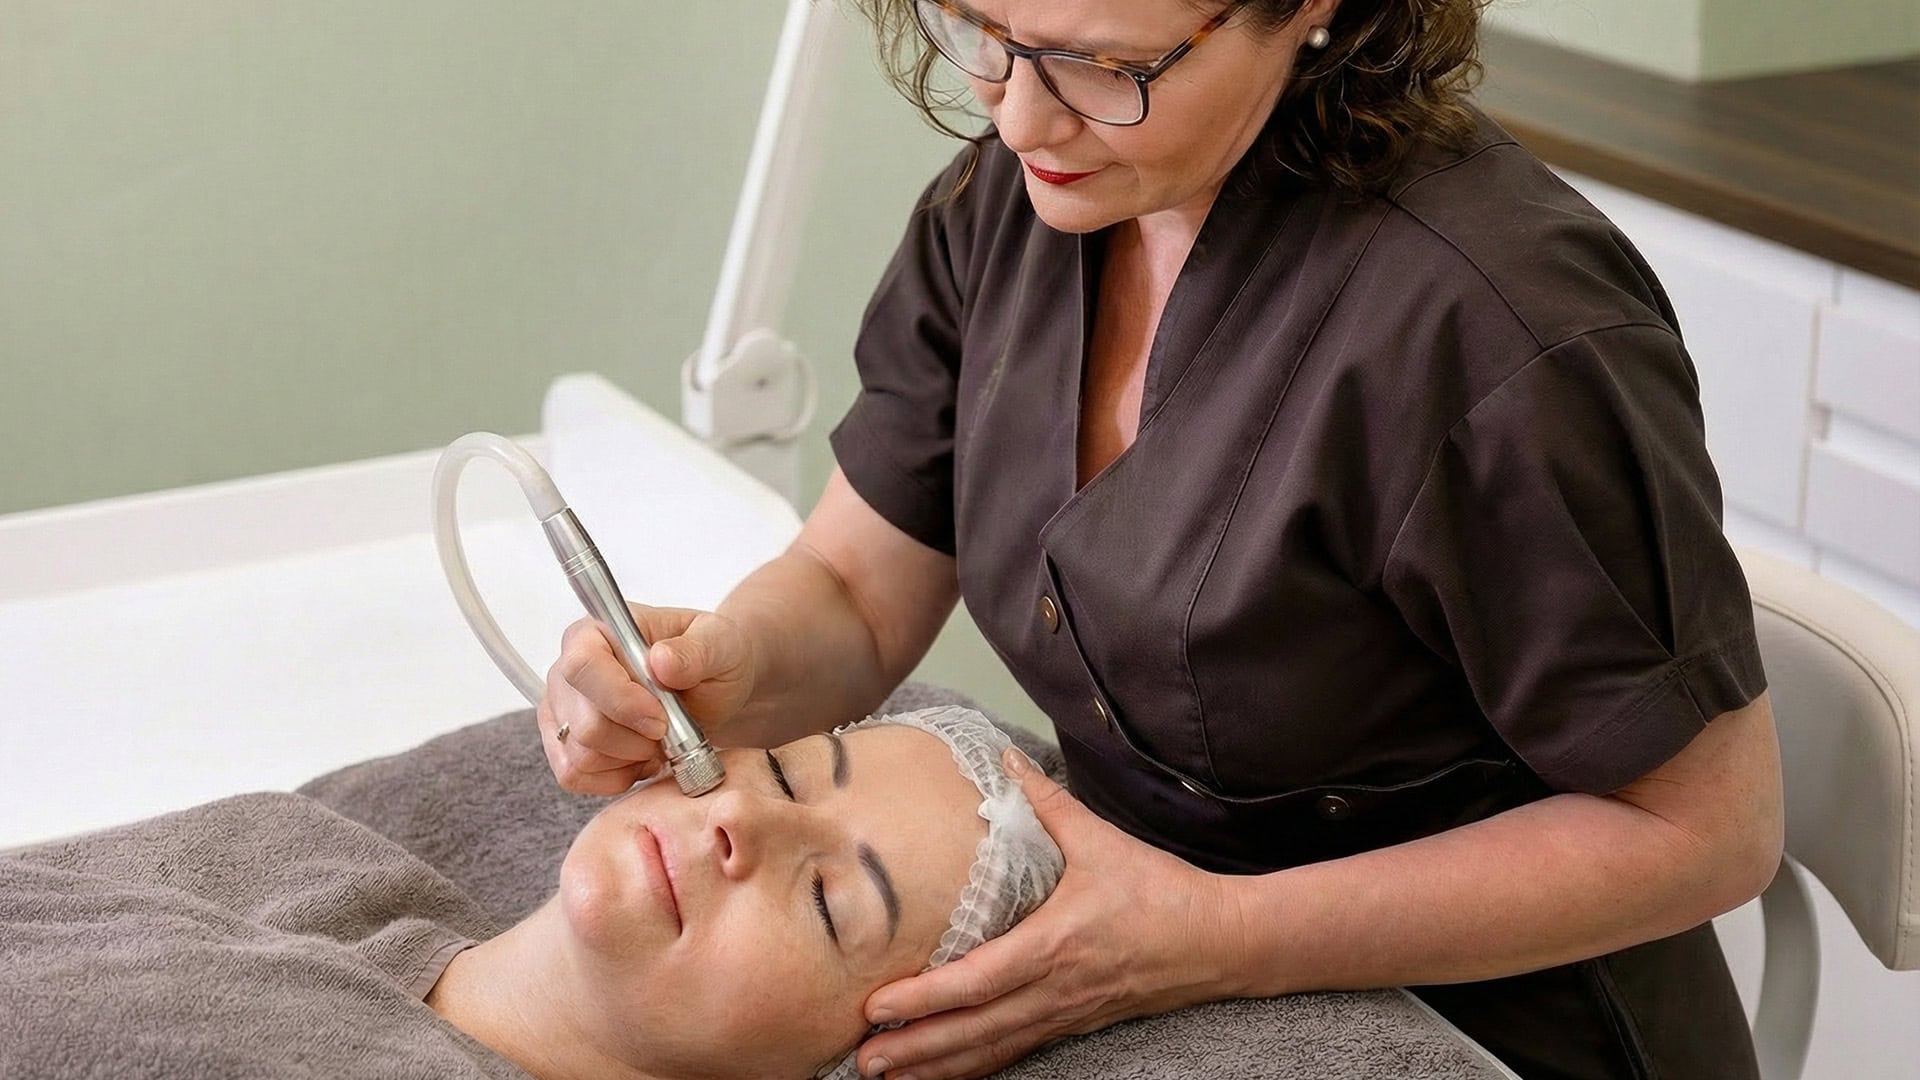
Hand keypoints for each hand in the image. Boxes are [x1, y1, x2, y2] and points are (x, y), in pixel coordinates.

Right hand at [537, 604, 754, 794]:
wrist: (712, 686)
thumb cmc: (710, 657)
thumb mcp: (718, 644)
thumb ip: (694, 651)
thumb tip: (661, 660)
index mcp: (597, 632)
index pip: (583, 667)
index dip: (621, 702)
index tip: (661, 720)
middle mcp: (568, 670)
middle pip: (584, 723)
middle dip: (636, 740)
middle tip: (670, 731)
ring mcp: (561, 710)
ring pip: (581, 757)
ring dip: (630, 760)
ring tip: (660, 742)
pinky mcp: (564, 745)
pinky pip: (575, 776)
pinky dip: (616, 778)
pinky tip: (642, 758)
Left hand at [854, 749, 1243, 1078]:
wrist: (1220, 941)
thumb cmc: (1160, 892)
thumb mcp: (1102, 841)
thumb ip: (1048, 803)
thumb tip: (1005, 759)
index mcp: (1054, 946)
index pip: (977, 982)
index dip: (924, 1000)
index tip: (878, 1007)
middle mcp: (1054, 991)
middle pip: (973, 1030)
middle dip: (915, 1049)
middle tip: (862, 1062)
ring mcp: (1064, 1014)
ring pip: (991, 1049)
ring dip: (937, 1067)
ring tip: (886, 1075)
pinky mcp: (1073, 1024)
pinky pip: (1014, 1050)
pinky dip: (974, 1066)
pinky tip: (943, 1074)